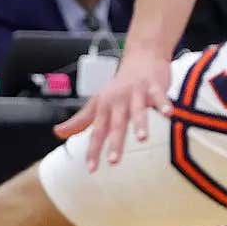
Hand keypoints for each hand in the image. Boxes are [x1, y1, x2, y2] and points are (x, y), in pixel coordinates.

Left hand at [54, 47, 172, 169]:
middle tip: (114, 161)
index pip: (97, 132)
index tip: (92, 169)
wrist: (141, 56)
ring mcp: (136, 93)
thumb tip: (57, 133)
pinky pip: (159, 96)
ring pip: (138, 110)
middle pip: (116, 124)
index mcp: (104, 107)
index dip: (93, 151)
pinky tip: (169, 114)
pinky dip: (163, 104)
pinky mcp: (154, 86)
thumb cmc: (119, 86)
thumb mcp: (97, 102)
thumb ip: (80, 120)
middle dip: (115, 142)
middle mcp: (118, 101)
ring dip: (140, 124)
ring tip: (142, 139)